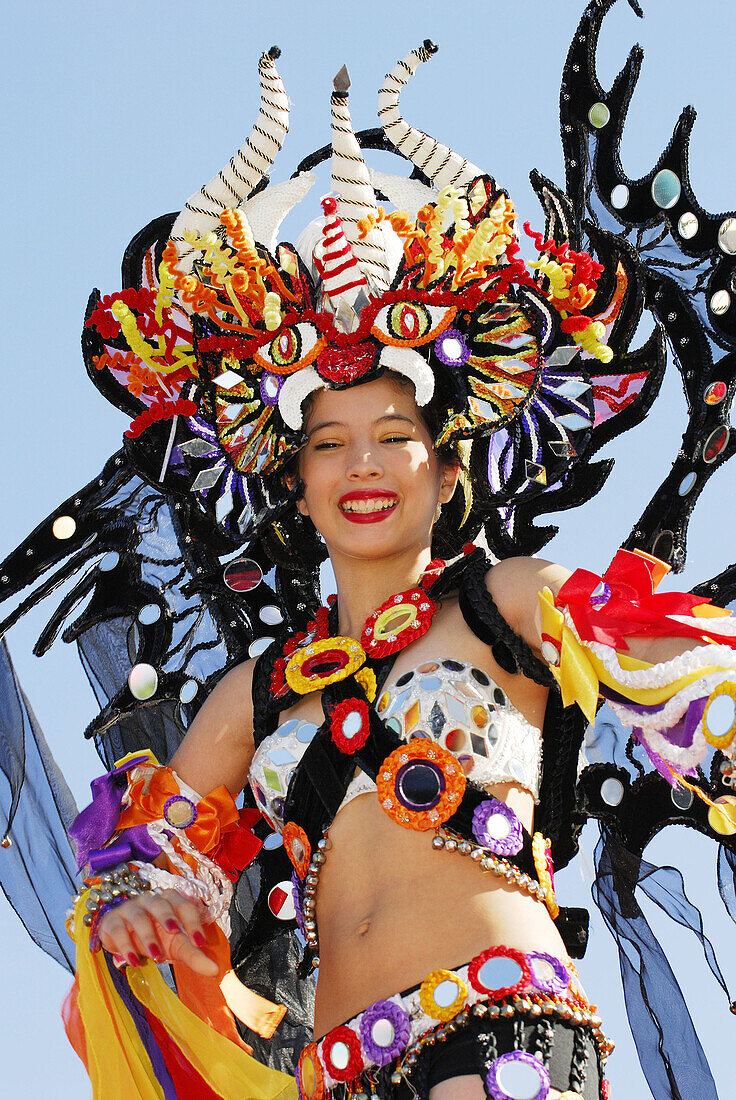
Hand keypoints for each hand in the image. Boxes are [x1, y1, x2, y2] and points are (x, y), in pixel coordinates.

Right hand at [97, 889, 218, 975]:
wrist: (124, 939)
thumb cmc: (156, 937)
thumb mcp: (176, 946)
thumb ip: (194, 955)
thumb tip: (215, 970)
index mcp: (170, 901)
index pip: (184, 906)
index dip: (193, 922)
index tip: (201, 943)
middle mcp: (150, 900)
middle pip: (160, 903)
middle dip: (167, 917)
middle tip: (174, 933)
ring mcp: (130, 908)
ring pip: (139, 916)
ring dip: (148, 936)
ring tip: (155, 956)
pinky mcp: (112, 921)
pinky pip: (118, 929)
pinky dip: (124, 945)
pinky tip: (132, 961)